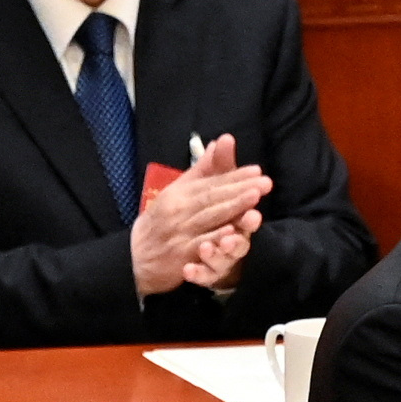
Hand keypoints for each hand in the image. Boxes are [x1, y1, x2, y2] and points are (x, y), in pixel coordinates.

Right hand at [131, 134, 270, 297]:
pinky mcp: (181, 254)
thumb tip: (218, 144)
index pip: (211, 183)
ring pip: (209, 217)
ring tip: (255, 198)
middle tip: (265, 182)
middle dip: (240, 189)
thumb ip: (201, 171)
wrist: (135, 257)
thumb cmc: (161, 223)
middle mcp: (179, 209)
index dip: (234, 176)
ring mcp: (180, 232)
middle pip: (213, 197)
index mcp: (179, 193)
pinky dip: (216, 237)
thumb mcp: (176, 193)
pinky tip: (233, 231)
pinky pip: (201, 243)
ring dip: (233, 208)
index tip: (256, 170)